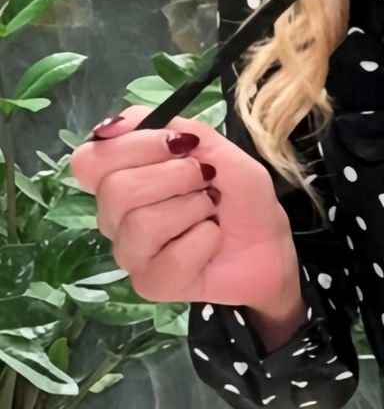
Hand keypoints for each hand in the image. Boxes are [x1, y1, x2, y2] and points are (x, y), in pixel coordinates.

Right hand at [69, 106, 302, 315]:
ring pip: (142, 223)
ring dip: (193, 209)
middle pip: (115, 190)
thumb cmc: (238, 196)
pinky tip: (212, 241)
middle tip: (206, 182)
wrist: (268, 244)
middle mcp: (114, 216)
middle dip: (175, 177)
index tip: (178, 144)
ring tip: (211, 213)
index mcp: (119, 177)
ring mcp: (130, 253)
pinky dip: (205, 240)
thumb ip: (168, 125)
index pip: (89, 160)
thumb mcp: (215, 147)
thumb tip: (115, 124)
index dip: (133, 146)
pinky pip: (171, 257)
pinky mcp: (150, 284)